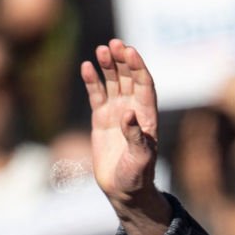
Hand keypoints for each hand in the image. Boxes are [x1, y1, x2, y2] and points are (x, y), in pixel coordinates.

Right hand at [81, 39, 165, 216]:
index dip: (138, 68)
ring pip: (113, 83)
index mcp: (147, 118)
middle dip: (123, 61)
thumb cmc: (137, 177)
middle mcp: (133, 112)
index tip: (130, 51)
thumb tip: (128, 115)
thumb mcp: (140, 159)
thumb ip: (136, 138)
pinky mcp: (102, 119)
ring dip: (108, 66)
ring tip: (101, 50)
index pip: (144, 86)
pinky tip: (86, 66)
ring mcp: (117, 114)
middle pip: (129, 79)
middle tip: (114, 43)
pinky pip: (97, 94)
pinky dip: (92, 80)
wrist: (124, 190)